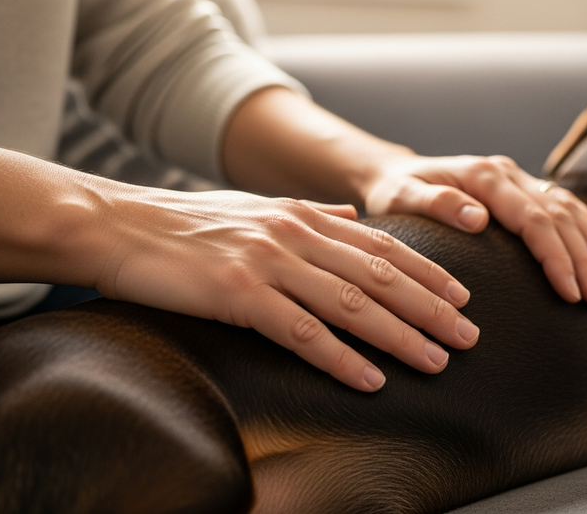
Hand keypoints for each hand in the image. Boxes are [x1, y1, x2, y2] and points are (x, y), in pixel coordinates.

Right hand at [95, 189, 478, 391]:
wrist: (117, 225)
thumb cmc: (187, 224)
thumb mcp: (257, 207)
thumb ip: (310, 213)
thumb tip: (352, 215)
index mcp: (304, 214)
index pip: (382, 246)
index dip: (428, 272)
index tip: (462, 296)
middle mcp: (295, 233)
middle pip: (380, 276)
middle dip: (431, 308)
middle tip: (468, 335)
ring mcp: (268, 262)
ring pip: (352, 304)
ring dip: (400, 336)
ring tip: (437, 360)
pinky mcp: (237, 293)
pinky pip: (302, 332)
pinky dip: (341, 358)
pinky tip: (371, 379)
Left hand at [364, 155, 586, 304]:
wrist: (393, 172)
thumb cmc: (394, 191)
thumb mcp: (400, 198)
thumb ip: (436, 205)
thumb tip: (478, 218)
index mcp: (483, 177)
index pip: (533, 220)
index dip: (555, 256)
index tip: (570, 292)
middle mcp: (506, 173)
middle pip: (557, 216)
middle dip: (581, 259)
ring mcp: (516, 177)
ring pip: (566, 208)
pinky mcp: (520, 186)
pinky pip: (562, 202)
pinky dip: (586, 223)